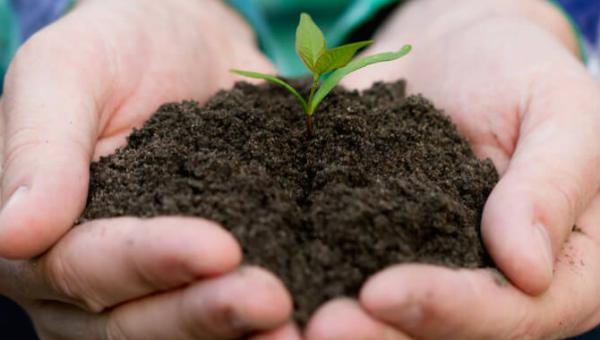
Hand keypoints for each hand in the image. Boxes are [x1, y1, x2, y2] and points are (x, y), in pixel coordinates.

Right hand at [0, 0, 297, 337]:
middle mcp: (95, 281)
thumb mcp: (67, 73)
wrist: (187, 47)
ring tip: (296, 328)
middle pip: (138, 322)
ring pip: (185, 332)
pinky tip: (311, 321)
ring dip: (239, 335)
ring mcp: (155, 287)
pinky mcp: (210, 278)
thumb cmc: (118, 49)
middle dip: (205, 312)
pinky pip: (230, 316)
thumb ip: (40, 148)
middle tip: (272, 299)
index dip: (149, 262)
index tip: (218, 248)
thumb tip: (12, 234)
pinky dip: (262, 324)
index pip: (86, 265)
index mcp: (46, 236)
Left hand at [321, 0, 599, 336]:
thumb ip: (553, 185)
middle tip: (321, 327)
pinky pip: (355, 271)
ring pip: (395, 316)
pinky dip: (321, 282)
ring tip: (290, 319)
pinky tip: (280, 280)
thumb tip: (529, 269)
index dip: (448, 308)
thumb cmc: (520, 73)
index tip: (382, 292)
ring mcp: (438, 270)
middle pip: (444, 332)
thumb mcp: (561, 112)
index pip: (512, 311)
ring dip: (345, 323)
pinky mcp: (386, 246)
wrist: (458, 55)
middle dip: (381, 334)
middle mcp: (497, 286)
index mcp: (561, 270)